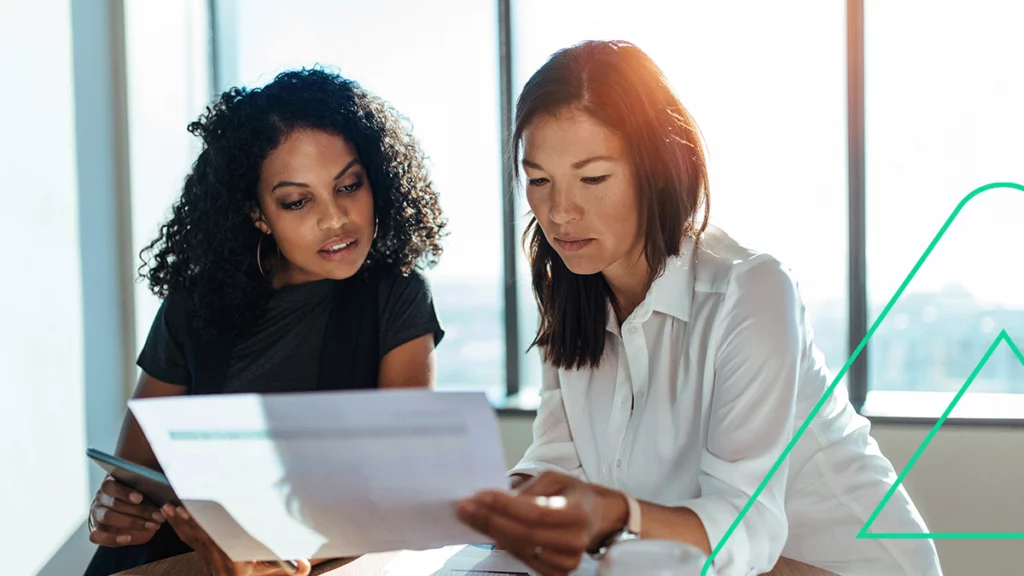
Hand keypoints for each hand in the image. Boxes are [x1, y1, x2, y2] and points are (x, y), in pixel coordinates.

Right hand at [88, 476, 165, 546]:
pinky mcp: (96, 532)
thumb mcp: (147, 490)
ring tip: (151, 525)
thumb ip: (151, 485)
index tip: (140, 498)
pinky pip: (97, 536)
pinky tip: (128, 538)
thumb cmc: (142, 499)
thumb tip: (162, 485)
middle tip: (158, 516)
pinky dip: (112, 538)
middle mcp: (101, 498)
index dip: (124, 492)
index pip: (110, 485)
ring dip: (132, 522)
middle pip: (113, 503)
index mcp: (110, 483)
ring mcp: (96, 515)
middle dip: (138, 510)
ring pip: (107, 517)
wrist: (133, 518)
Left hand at [162, 504, 311, 575]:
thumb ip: (291, 568)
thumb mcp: (273, 571)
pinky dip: (177, 524)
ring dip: (179, 521)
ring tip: (169, 506)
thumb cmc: (253, 574)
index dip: (209, 527)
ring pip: (190, 535)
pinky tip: (169, 512)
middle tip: (178, 505)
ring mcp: (205, 554)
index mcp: (232, 558)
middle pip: (200, 535)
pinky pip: (185, 537)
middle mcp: (216, 556)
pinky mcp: (199, 549)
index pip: (219, 539)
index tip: (203, 515)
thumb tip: (306, 563)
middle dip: (188, 520)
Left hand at [457, 471, 627, 575]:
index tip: (481, 495)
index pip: (536, 513)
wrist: (594, 517)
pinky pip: (523, 560)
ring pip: (520, 548)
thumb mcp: (554, 479)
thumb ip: (529, 490)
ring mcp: (567, 562)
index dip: (506, 506)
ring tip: (470, 517)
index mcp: (579, 514)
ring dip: (491, 533)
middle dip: (490, 519)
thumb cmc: (572, 495)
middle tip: (466, 507)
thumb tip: (500, 504)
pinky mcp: (557, 573)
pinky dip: (503, 545)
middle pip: (524, 533)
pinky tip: (488, 532)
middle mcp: (575, 541)